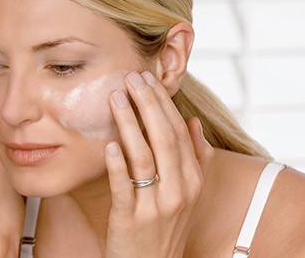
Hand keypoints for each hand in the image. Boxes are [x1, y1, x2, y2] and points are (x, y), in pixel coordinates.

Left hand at [104, 71, 214, 257]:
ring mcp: (156, 206)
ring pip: (143, 155)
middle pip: (164, 137)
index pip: (179, 132)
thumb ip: (194, 159)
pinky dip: (117, 164)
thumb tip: (193, 123)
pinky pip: (124, 187)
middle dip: (147, 103)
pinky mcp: (130, 220)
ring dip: (129, 123)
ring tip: (115, 97)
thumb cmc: (165, 228)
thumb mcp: (188, 195)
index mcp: (193, 181)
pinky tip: (109, 144)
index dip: (163, 102)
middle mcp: (179, 191)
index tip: (148, 78)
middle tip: (131, 77)